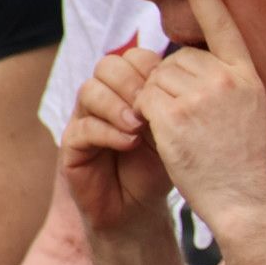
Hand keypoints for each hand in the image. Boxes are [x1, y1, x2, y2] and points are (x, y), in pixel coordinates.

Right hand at [61, 46, 171, 230]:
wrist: (141, 208)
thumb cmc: (163, 167)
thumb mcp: (177, 131)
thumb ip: (177, 104)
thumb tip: (193, 76)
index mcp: (131, 89)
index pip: (133, 56)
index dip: (150, 67)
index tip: (171, 89)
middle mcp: (105, 98)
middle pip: (108, 65)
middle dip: (132, 82)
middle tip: (151, 106)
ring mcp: (85, 119)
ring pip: (90, 90)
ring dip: (118, 105)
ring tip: (140, 126)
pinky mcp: (72, 146)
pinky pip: (82, 127)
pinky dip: (108, 132)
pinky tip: (129, 143)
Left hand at [133, 0, 265, 235]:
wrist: (245, 199)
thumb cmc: (243, 162)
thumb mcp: (248, 111)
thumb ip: (222, 82)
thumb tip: (179, 62)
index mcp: (246, 75)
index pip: (222, 23)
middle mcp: (225, 79)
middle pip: (175, 59)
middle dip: (169, 85)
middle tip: (188, 122)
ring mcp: (199, 96)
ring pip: (155, 78)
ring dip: (154, 102)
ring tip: (180, 132)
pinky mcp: (173, 115)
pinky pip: (142, 98)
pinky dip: (143, 115)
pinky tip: (159, 134)